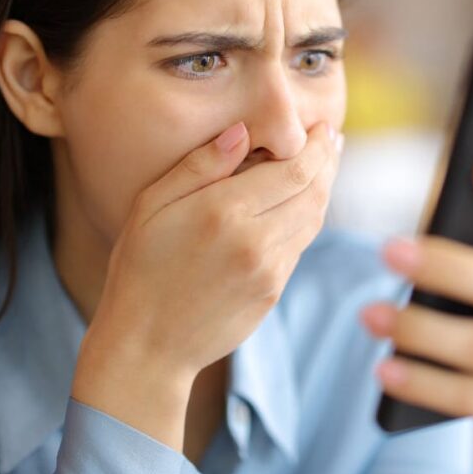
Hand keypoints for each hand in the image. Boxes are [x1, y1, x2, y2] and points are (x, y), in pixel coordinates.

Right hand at [72, 119, 341, 447]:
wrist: (146, 346)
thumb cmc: (140, 268)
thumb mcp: (153, 205)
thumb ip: (200, 165)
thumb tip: (242, 132)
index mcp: (224, 212)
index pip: (294, 170)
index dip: (316, 146)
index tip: (322, 127)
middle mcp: (255, 241)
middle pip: (314, 192)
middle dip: (328, 161)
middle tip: (332, 139)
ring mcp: (269, 271)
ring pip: (313, 220)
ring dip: (324, 189)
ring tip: (324, 165)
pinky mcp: (273, 293)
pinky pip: (299, 247)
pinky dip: (307, 220)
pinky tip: (300, 204)